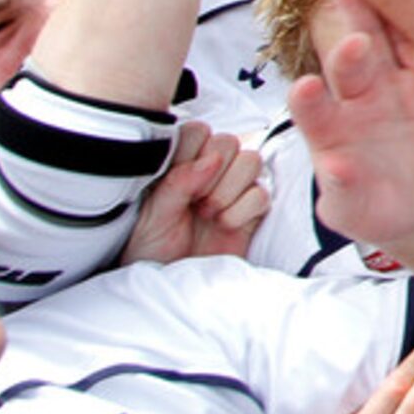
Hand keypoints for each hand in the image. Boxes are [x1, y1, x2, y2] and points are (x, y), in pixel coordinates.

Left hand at [120, 122, 269, 264]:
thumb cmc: (151, 247)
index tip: (179, 182)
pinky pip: (262, 193)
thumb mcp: (152, 215)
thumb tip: (211, 160)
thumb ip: (178, 182)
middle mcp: (210, 170)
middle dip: (214, 174)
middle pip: (229, 142)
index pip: (199, 131)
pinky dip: (243, 211)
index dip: (192, 153)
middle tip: (197, 202)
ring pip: (251, 161)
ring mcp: (234, 189)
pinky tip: (225, 226)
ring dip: (229, 190)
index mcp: (181, 163)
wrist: (169, 282)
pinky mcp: (253, 210)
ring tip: (210, 214)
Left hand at [290, 0, 413, 255]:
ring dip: (372, 20)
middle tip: (354, 42)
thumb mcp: (352, 214)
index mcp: (328, 130)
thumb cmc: (374, 211)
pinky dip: (413, 29)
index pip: (311, 108)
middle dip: (348, 52)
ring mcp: (393, 87)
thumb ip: (342, 193)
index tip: (306, 89)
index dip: (307, 97)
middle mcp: (356, 101)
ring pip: (381, 44)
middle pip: (348, 66)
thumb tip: (335, 169)